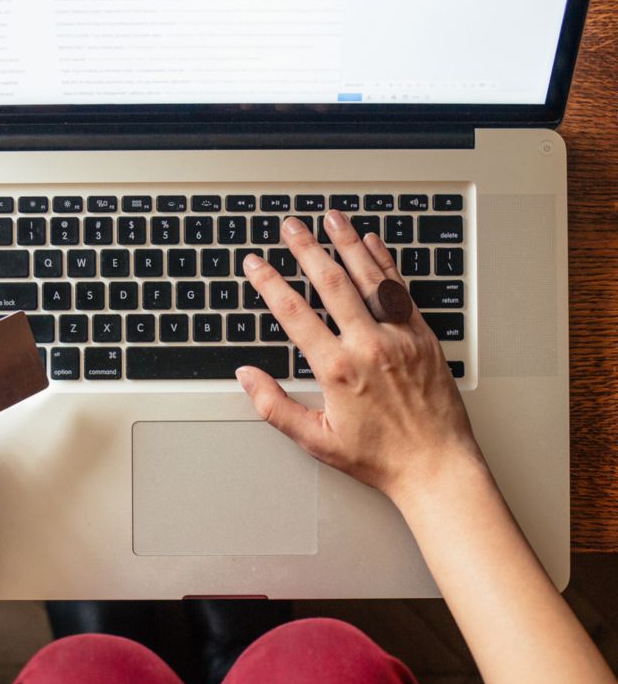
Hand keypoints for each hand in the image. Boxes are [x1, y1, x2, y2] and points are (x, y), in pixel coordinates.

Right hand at [238, 210, 480, 506]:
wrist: (436, 465)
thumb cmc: (380, 457)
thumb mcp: (316, 439)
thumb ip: (275, 406)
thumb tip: (247, 377)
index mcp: (337, 370)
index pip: (294, 314)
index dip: (269, 283)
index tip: (256, 264)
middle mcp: (368, 346)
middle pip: (330, 283)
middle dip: (306, 249)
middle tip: (290, 226)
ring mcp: (399, 337)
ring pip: (369, 277)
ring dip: (347, 243)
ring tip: (331, 218)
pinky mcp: (423, 337)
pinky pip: (401, 290)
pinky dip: (385, 262)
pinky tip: (372, 243)